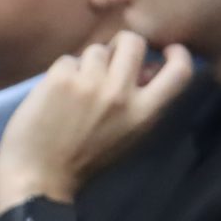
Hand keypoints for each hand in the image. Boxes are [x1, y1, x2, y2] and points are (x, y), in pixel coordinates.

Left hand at [0, 33, 194, 209]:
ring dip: (87, 64)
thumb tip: (150, 67)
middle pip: (133, 41)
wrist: (40, 179)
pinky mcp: (61, 78)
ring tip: (76, 90)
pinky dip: (62, 74)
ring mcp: (90, 83)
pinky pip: (67, 60)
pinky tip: (55, 97)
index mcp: (145, 114)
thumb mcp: (128, 137)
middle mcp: (121, 94)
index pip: (180, 71)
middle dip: (121, 47)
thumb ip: (143, 102)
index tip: (166, 51)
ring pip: (96, 49)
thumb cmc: (86, 162)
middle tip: (109, 62)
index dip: (177, 54)